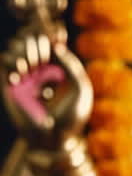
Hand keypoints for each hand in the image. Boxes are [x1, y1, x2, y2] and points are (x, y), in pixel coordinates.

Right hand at [2, 25, 92, 150]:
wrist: (53, 140)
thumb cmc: (71, 118)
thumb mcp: (81, 91)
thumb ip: (73, 66)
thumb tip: (57, 47)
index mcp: (58, 65)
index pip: (48, 38)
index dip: (46, 35)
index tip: (51, 46)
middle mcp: (41, 67)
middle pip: (30, 37)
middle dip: (32, 43)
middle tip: (37, 61)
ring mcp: (25, 75)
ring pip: (16, 46)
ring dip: (20, 51)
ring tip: (26, 68)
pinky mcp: (11, 85)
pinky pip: (5, 62)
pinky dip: (10, 63)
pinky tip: (17, 78)